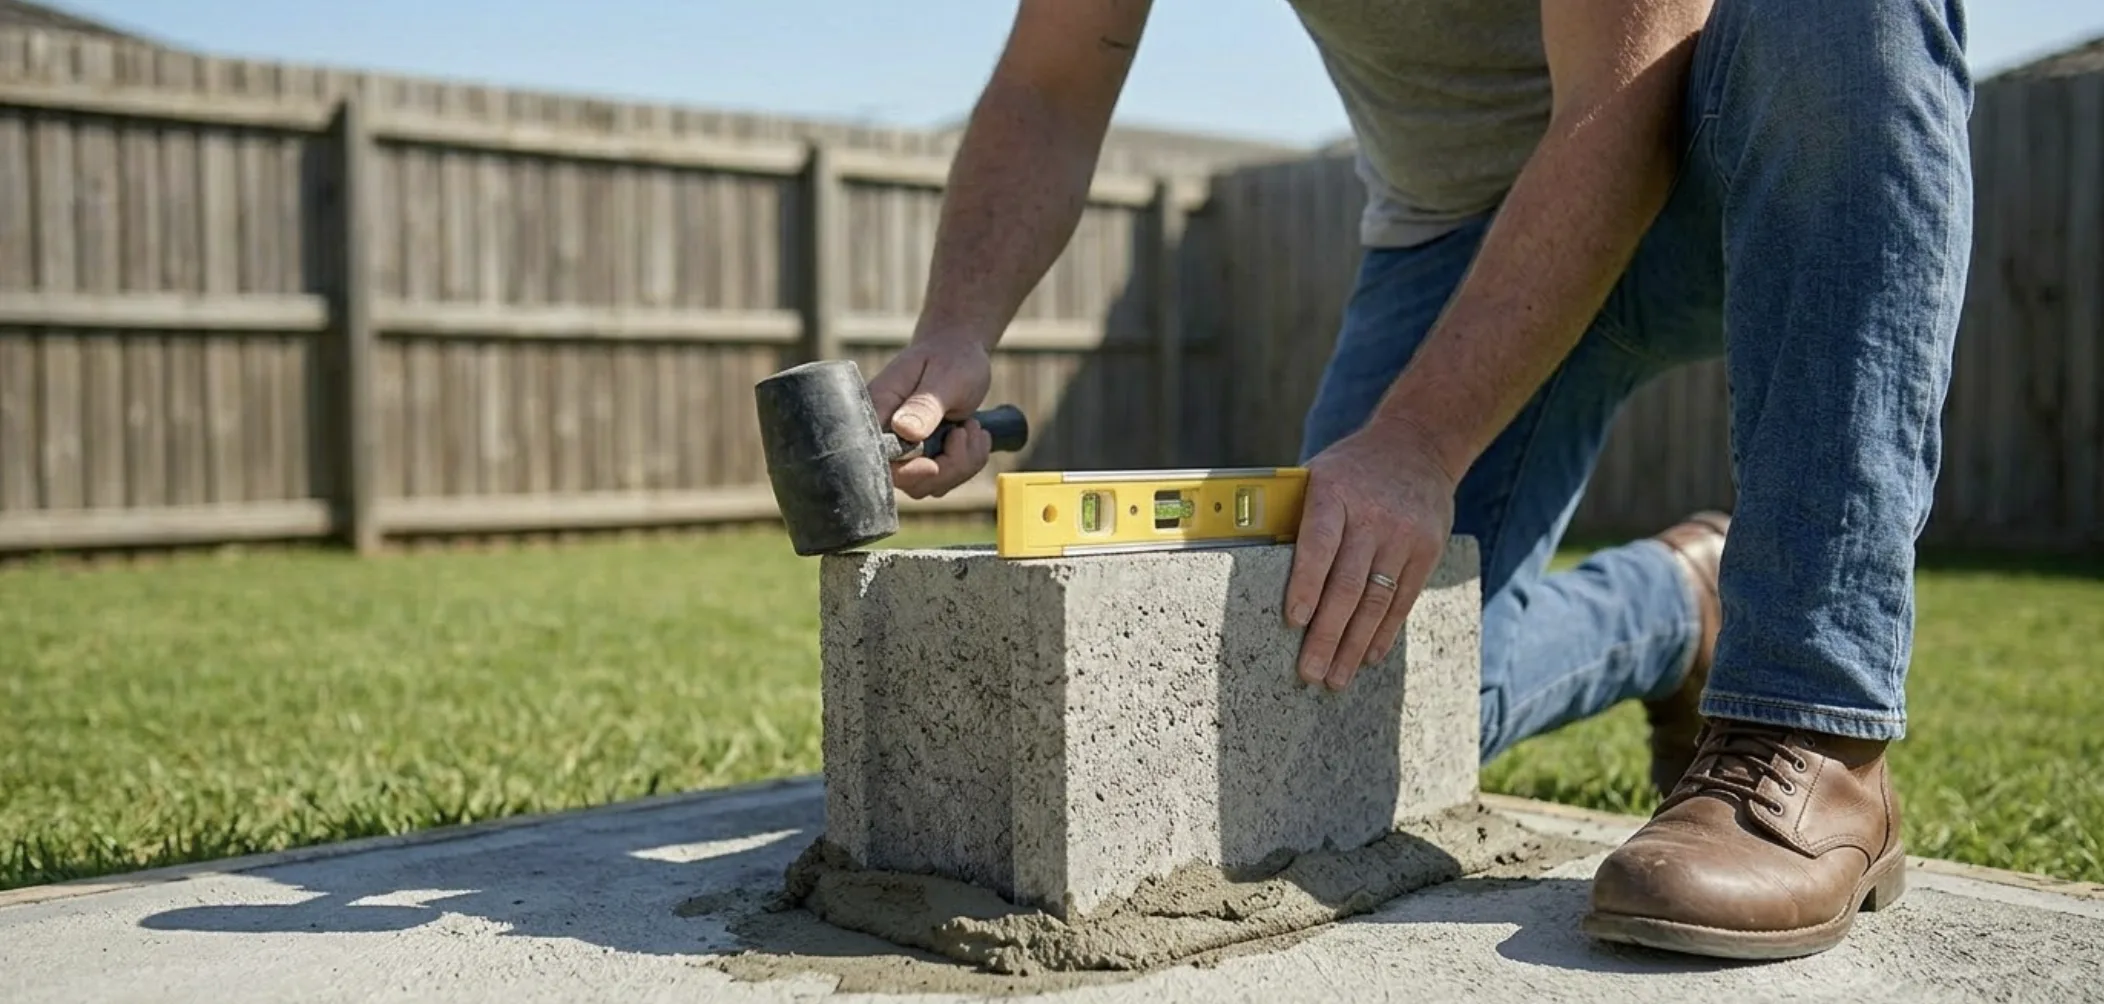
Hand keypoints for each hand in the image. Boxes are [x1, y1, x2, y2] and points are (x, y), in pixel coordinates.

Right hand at [866, 337, 994, 497]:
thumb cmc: (951, 358)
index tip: (935, 464)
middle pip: (907, 481)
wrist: (959, 353)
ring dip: (963, 463)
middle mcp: (887, 434)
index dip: (905, 471)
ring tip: (972, 427)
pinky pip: (946, 478)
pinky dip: (969, 462)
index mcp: (878, 409)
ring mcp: (906, 449)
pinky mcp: (924, 456)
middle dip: (947, 467)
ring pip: (930, 484)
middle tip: (966, 431)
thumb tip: (904, 431)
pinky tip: (974, 434)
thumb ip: (925, 404)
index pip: (876, 457)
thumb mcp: (945, 377)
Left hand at [1284, 420, 1458, 690]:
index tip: (1293, 621)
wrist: (1418, 443)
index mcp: (1334, 493)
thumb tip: (1255, 560)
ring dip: (1354, 645)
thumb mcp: (1319, 474)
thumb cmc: (1351, 467)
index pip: (1319, 544)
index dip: (1306, 585)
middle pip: (1347, 584)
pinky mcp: (1426, 550)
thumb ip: (1297, 515)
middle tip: (1310, 672)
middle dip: (1326, 634)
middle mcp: (1372, 516)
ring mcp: (1403, 535)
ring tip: (1336, 678)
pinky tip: (1368, 656)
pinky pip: (1403, 600)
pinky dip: (1384, 632)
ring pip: (1376, 600)